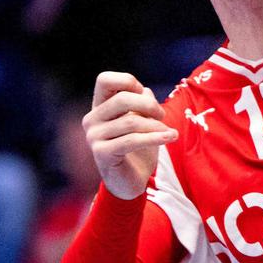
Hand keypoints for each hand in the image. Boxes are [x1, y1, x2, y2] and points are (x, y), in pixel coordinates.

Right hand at [86, 71, 176, 199]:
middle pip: (122, 98)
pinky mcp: (102, 153)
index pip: (104, 79)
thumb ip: (143, 104)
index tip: (144, 95)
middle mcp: (92, 119)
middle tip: (162, 116)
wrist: (129, 183)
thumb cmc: (137, 149)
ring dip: (156, 126)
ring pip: (131, 122)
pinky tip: (170, 137)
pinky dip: (155, 138)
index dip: (128, 81)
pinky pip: (132, 140)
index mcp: (99, 107)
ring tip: (170, 133)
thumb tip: (145, 91)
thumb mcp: (143, 121)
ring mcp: (94, 136)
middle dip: (148, 105)